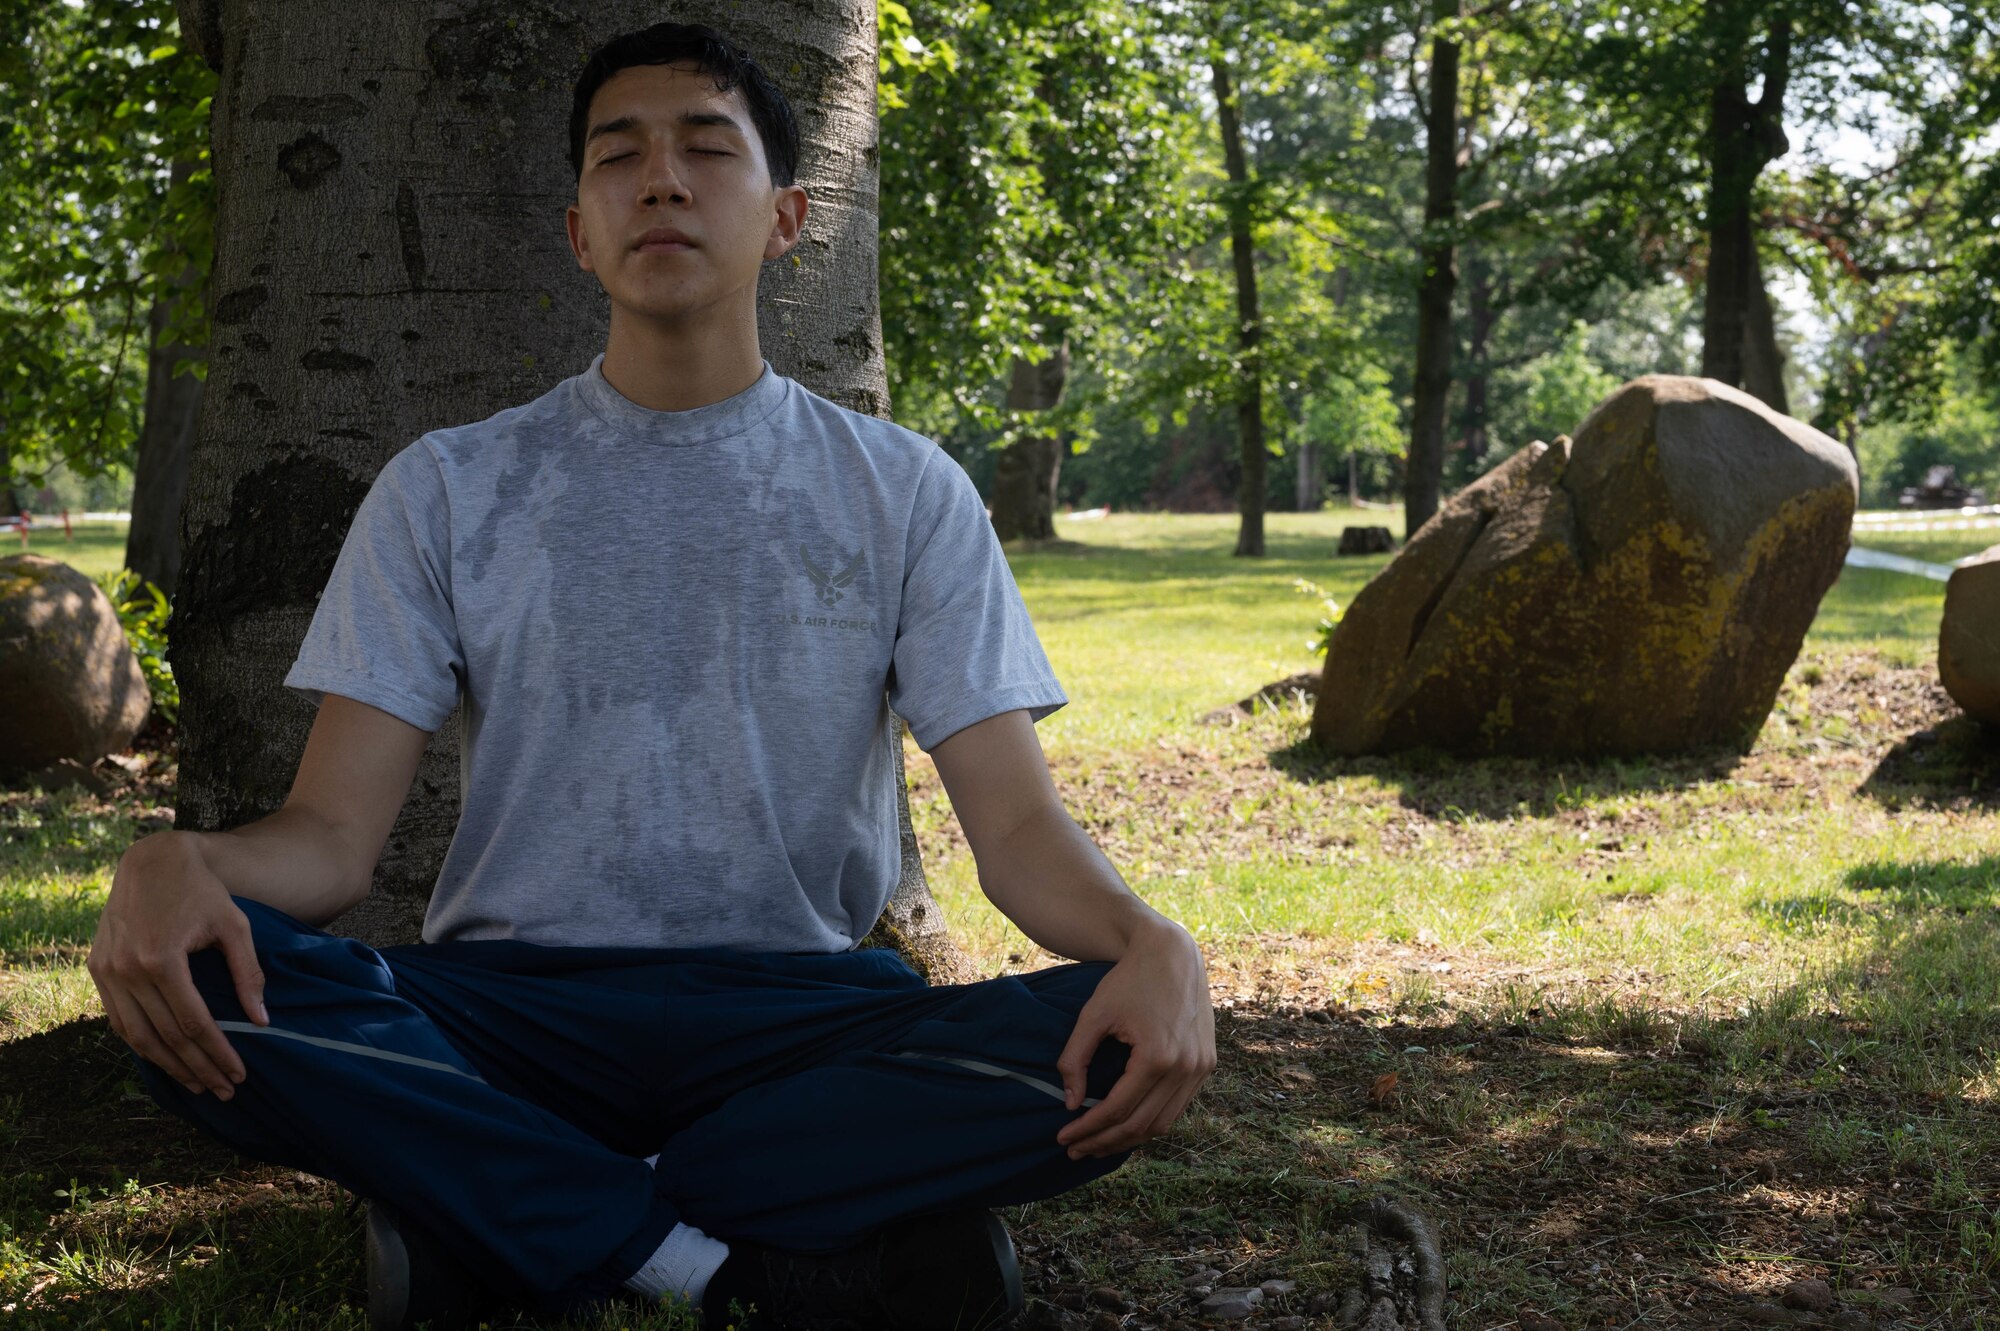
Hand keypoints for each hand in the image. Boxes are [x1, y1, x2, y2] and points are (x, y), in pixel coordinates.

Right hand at [87, 830, 268, 1099]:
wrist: (152, 861)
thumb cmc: (201, 891)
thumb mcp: (235, 926)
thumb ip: (248, 974)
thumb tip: (261, 1021)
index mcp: (162, 959)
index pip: (194, 1024)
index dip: (218, 1053)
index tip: (239, 1074)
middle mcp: (127, 970)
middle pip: (166, 1037)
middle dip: (198, 1068)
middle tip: (224, 1090)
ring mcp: (107, 971)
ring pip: (137, 1036)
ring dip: (169, 1065)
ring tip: (198, 1084)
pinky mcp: (97, 969)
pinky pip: (119, 1020)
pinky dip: (142, 1044)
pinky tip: (167, 1059)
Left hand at [1052, 918, 1214, 1158]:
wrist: (1172, 952)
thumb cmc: (1128, 980)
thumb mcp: (1093, 1015)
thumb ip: (1076, 1059)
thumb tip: (1070, 1103)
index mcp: (1157, 1056)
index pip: (1117, 1110)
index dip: (1087, 1128)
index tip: (1062, 1137)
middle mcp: (1185, 1067)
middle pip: (1141, 1125)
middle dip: (1104, 1142)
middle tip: (1074, 1150)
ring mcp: (1201, 1068)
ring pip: (1163, 1123)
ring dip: (1129, 1139)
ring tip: (1097, 1145)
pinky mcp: (1207, 1064)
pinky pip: (1178, 1106)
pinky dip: (1151, 1121)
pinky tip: (1126, 1125)